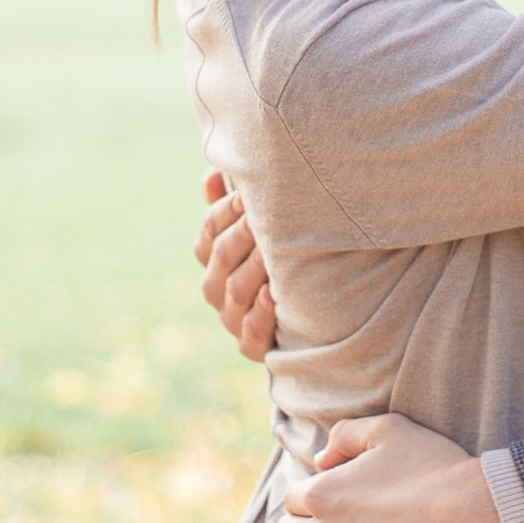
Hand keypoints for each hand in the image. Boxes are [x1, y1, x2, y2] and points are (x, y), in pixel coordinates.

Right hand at [194, 169, 275, 363]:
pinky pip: (251, 336)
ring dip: (252, 271)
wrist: (315, 318)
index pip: (208, 233)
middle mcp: (217, 290)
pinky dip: (260, 317)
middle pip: (221, 258)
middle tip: (262, 217)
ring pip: (233, 293)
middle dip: (241, 235)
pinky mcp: (253, 348)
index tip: (245, 196)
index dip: (223, 214)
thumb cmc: (285, 260)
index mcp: (213, 259)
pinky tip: (272, 297)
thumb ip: (235, 205)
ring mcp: (233, 320)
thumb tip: (212, 174)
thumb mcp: (262, 231)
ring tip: (270, 253)